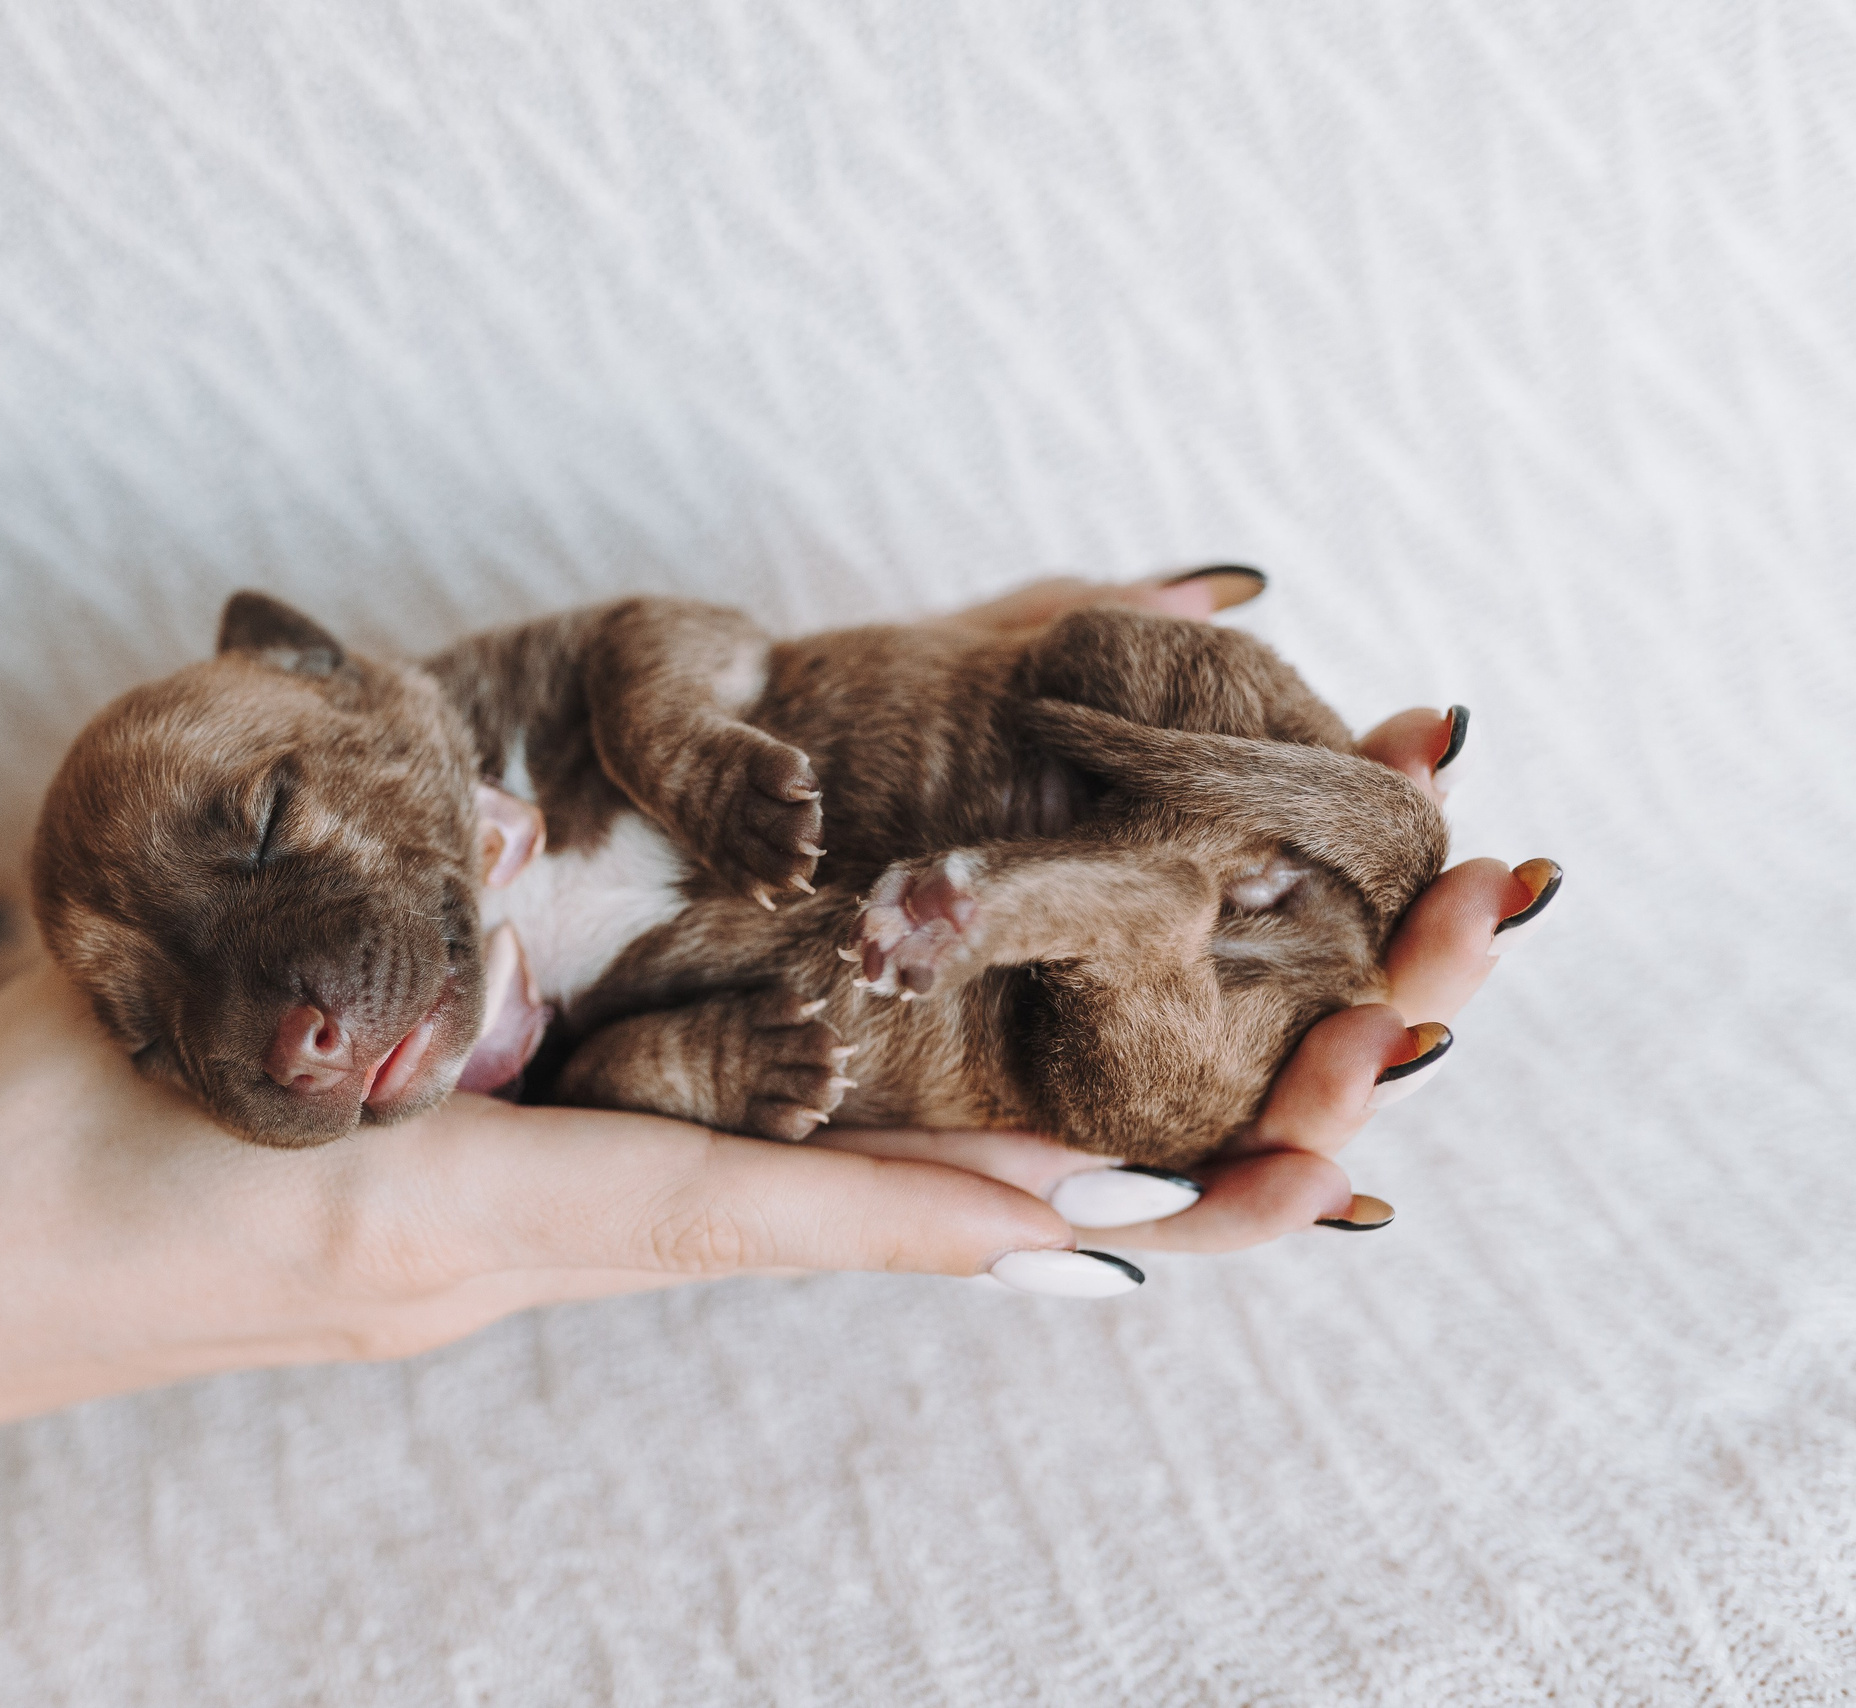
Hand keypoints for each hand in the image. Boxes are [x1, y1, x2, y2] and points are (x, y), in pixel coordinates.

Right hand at [0, 963, 1083, 1448]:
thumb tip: (504, 860)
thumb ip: (353, 935)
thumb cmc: (12, 1155)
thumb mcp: (174, 1007)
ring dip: (858, 1191)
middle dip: (947, 1211)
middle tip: (1163, 1193)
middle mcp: (474, 1274)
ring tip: (1041, 1160)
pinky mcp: (420, 1262)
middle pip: (744, 1232)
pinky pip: (614, 1208)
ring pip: (693, 1220)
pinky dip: (733, 1174)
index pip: (704, 1215)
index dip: (897, 1209)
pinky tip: (797, 1130)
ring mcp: (453, 1286)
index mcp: (423, 1216)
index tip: (1089, 1219)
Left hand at [815, 567, 1554, 1256]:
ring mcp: (1099, 1096)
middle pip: (1334, 1017)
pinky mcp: (1023, 1178)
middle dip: (1433, 962)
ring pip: (1278, 1132)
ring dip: (1360, 1085)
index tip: (1431, 747)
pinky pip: (1162, 1221)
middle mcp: (1150, 1006)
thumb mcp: (980, 689)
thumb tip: (1232, 587)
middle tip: (1492, 891)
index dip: (1392, 823)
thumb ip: (1103, 645)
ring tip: (1398, 1025)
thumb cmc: (821, 765)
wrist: (663, 854)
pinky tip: (1319, 1175)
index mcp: (1164, 898)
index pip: (1322, 880)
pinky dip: (1248, 1202)